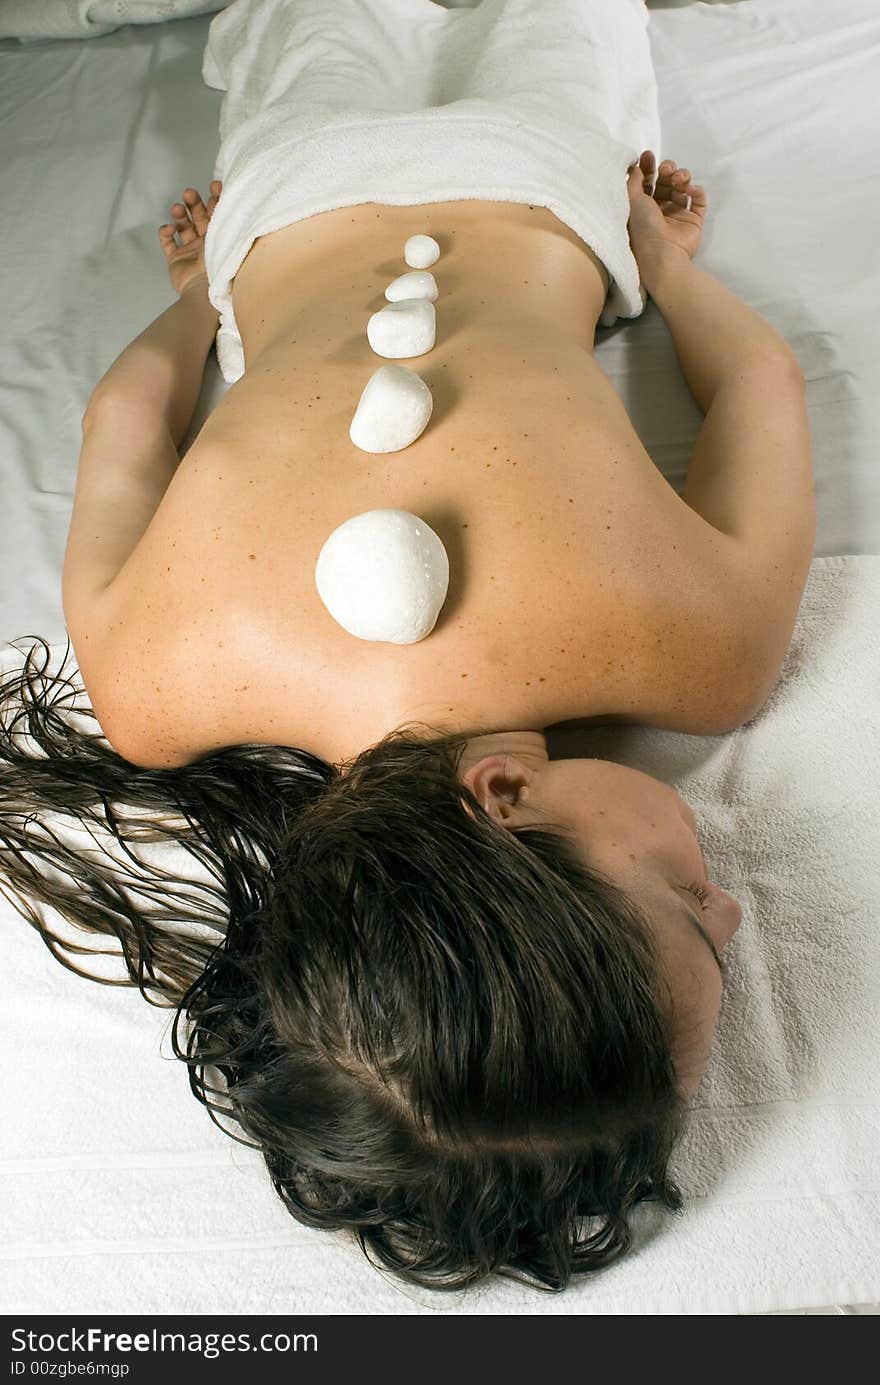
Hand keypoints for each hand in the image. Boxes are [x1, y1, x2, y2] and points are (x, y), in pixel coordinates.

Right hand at [158, 181, 221, 296]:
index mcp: (222, 238)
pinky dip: (165, 232)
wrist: (204, 292)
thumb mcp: (230, 238)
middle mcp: (207, 242)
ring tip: (177, 211)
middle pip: (199, 215)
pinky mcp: (176, 260)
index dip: (216, 197)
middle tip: (189, 193)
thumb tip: (231, 192)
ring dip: (179, 214)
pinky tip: (168, 229)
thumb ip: (229, 217)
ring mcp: (190, 251)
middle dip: (194, 201)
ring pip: (183, 226)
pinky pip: (168, 242)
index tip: (215, 185)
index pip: (219, 213)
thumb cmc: (221, 266)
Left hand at [626, 151, 705, 275]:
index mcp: (643, 206)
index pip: (647, 181)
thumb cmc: (643, 228)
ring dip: (682, 177)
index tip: (648, 155)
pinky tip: (691, 190)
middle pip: (666, 181)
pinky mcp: (693, 220)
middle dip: (667, 170)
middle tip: (667, 170)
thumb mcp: (632, 200)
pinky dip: (696, 191)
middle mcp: (660, 209)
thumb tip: (635, 166)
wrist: (663, 254)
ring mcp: (677, 215)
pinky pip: (699, 200)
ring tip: (680, 180)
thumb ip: (633, 180)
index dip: (648, 166)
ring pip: (683, 187)